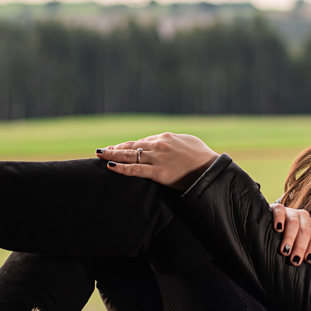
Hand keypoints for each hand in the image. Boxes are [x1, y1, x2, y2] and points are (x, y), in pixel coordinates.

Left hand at [96, 133, 219, 190]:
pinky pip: (135, 170)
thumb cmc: (203, 156)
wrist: (211, 169)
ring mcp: (157, 158)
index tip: (117, 148)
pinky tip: (110, 167)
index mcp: (164, 137)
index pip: (141, 141)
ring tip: (100, 155)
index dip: (127, 145)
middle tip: (102, 150)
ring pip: (129, 156)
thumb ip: (174, 141)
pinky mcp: (158, 172)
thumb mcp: (188, 142)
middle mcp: (158, 145)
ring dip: (112, 155)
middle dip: (115, 148)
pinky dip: (120, 168)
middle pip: (131, 146)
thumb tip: (169, 142)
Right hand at [269, 203, 310, 264]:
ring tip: (285, 250)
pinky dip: (279, 219)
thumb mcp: (303, 242)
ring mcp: (291, 211)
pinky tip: (278, 229)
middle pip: (305, 231)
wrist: (274, 222)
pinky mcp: (278, 207)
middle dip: (300, 247)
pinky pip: (280, 210)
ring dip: (289, 238)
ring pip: (294, 223)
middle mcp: (304, 216)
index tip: (308, 260)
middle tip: (294, 260)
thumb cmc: (290, 236)